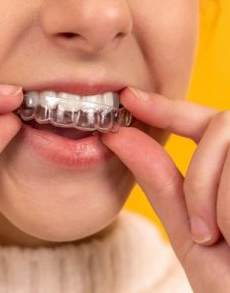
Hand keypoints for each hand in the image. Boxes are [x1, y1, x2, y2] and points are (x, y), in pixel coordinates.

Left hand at [101, 87, 229, 292]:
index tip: (129, 97)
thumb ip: (159, 180)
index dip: (166, 106)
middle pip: (221, 126)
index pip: (203, 121)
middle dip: (200, 177)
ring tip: (228, 239)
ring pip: (229, 143)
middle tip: (205, 230)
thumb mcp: (189, 229)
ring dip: (215, 198)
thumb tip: (119, 135)